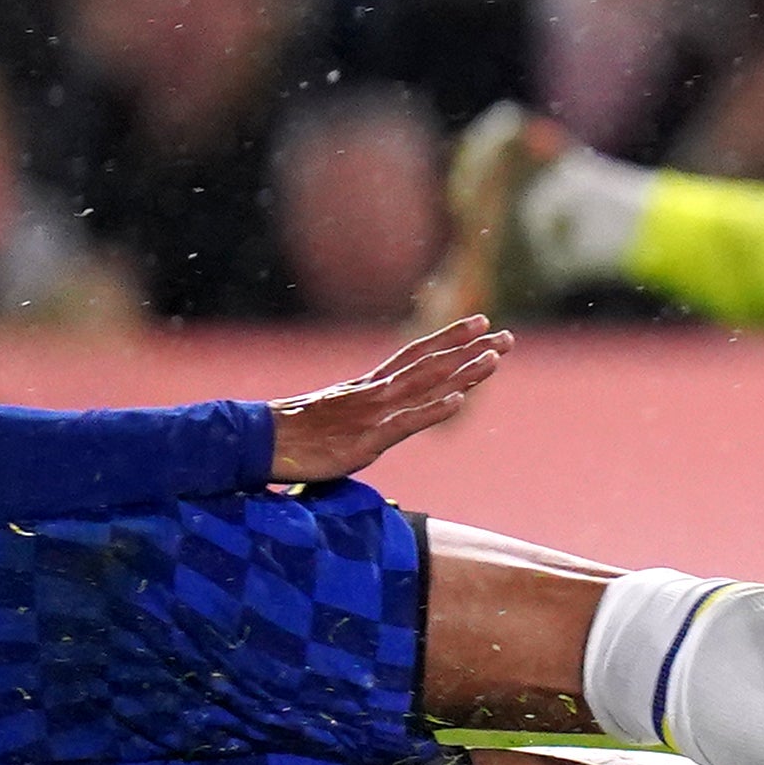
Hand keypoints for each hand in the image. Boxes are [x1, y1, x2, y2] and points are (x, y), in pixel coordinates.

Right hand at [271, 316, 510, 485]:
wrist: (255, 442)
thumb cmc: (292, 433)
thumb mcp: (336, 415)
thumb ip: (363, 410)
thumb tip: (381, 411)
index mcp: (369, 387)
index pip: (416, 355)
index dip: (450, 338)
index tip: (482, 322)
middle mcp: (376, 393)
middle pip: (431, 365)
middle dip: (471, 351)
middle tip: (508, 337)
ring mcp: (372, 414)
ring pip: (426, 386)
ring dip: (463, 372)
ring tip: (495, 358)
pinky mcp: (366, 440)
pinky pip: (406, 422)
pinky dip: (434, 410)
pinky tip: (460, 400)